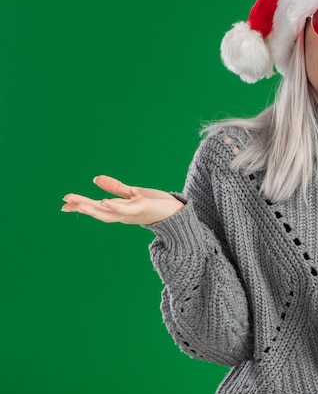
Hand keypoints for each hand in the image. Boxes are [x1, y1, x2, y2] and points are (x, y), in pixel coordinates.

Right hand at [62, 175, 183, 224]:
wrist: (178, 213)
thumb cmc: (156, 204)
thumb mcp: (133, 194)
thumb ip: (116, 188)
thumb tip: (96, 179)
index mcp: (120, 210)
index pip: (97, 207)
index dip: (81, 205)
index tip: (64, 203)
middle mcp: (124, 214)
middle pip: (100, 212)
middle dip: (83, 207)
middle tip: (65, 204)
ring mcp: (133, 213)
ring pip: (110, 213)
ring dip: (94, 209)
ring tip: (79, 204)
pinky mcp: (143, 208)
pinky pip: (127, 208)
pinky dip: (114, 206)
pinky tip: (104, 201)